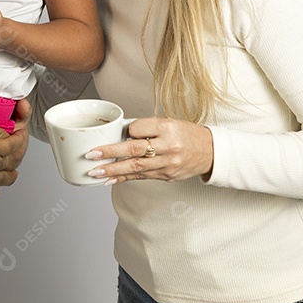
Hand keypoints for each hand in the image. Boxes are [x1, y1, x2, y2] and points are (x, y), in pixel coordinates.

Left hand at [83, 117, 213, 184]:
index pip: (138, 128)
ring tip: (95, 171)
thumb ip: (146, 127)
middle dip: (110, 153)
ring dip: (113, 170)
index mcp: (168, 128)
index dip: (126, 131)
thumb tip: (121, 133)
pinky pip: (142, 177)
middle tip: (92, 155)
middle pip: (135, 150)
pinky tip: (110, 179)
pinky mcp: (167, 176)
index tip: (118, 132)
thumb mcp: (169, 122)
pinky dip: (124, 178)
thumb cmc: (186, 134)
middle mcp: (168, 146)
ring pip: (136, 167)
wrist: (210, 151)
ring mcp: (168, 163)